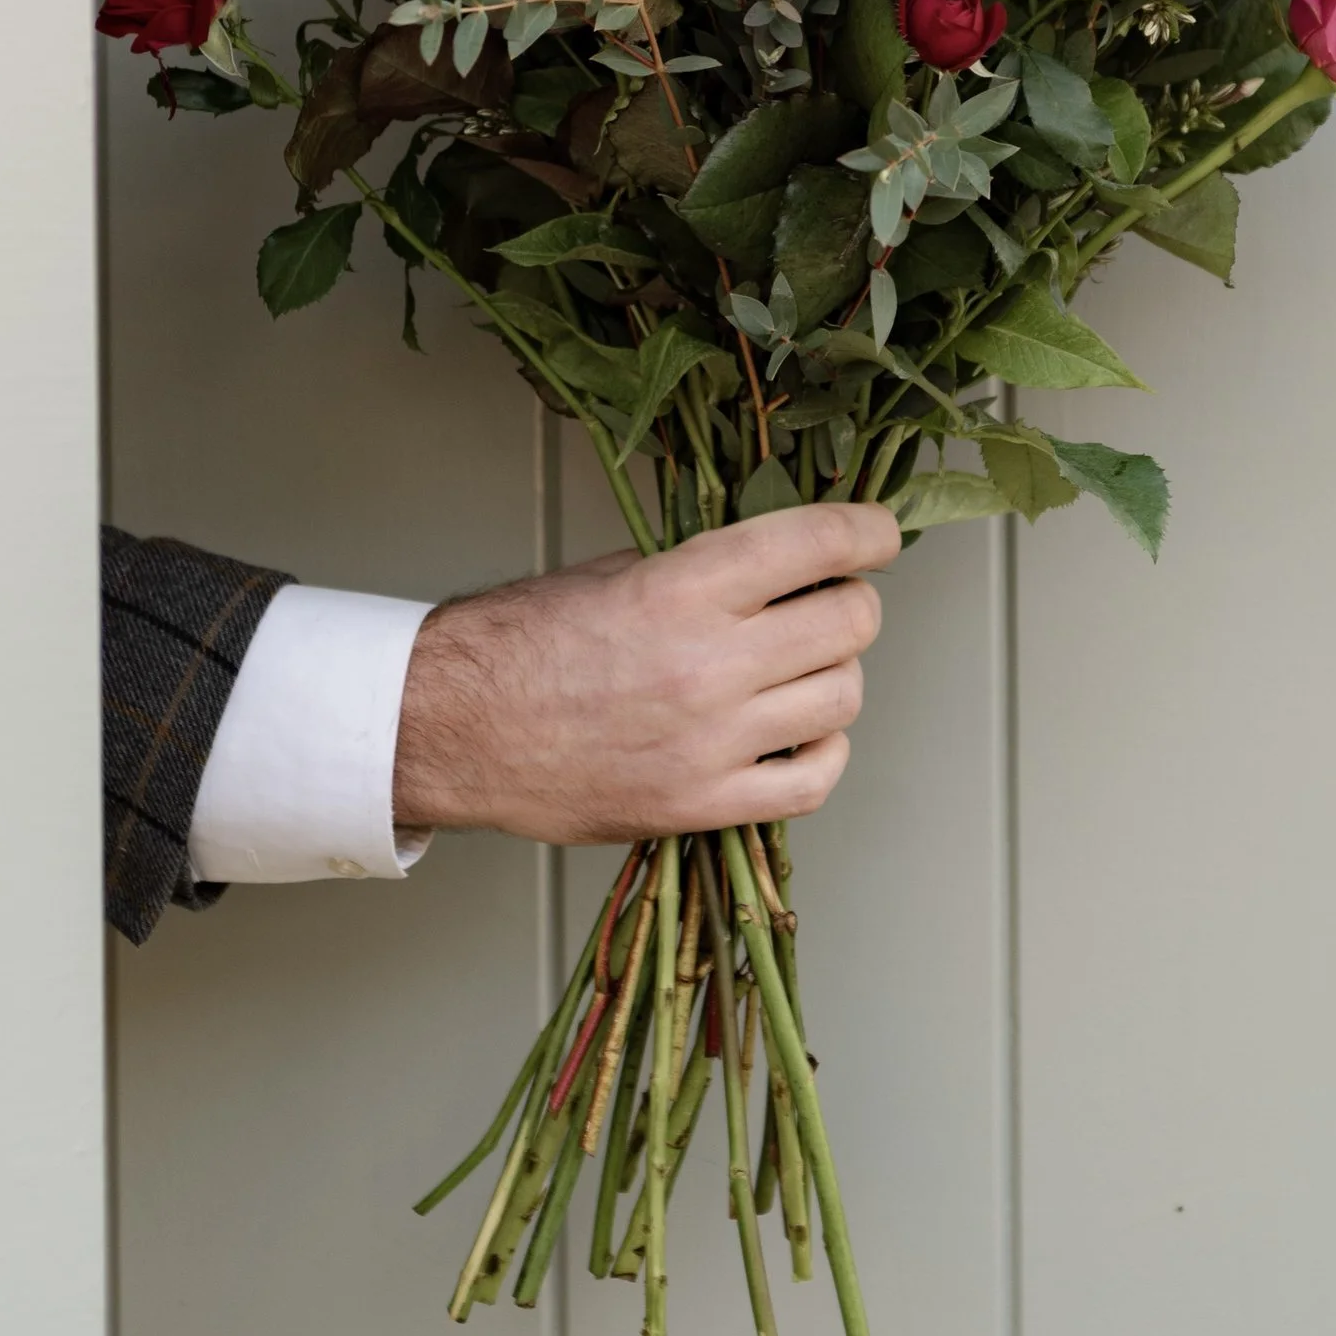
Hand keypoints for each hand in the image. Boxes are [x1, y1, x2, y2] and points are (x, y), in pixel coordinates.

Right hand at [392, 502, 898, 848]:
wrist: (456, 730)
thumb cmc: (521, 644)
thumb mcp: (613, 573)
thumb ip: (703, 567)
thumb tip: (784, 560)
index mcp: (682, 589)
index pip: (816, 544)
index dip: (866, 531)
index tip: (880, 534)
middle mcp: (708, 663)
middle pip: (849, 622)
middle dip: (852, 602)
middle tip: (831, 602)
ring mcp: (712, 740)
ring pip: (843, 697)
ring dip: (836, 675)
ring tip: (802, 668)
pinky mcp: (702, 804)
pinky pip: (814, 780)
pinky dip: (825, 752)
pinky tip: (801, 734)